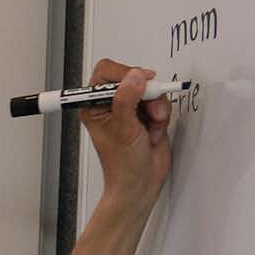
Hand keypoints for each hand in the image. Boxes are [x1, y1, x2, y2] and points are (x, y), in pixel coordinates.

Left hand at [80, 58, 172, 211]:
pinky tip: (154, 131)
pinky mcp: (146, 113)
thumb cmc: (122, 164)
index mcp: (93, 105)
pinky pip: (161, 100)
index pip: (105, 73)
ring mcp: (130, 108)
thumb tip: (134, 76)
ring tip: (150, 127)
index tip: (137, 83)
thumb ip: (126, 100)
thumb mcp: (123, 129)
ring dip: (156, 107)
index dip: (123, 73)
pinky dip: (162, 115)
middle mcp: (110, 104)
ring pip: (150, 88)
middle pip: (133, 77)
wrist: (141, 182)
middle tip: (148, 110)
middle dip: (146, 94)